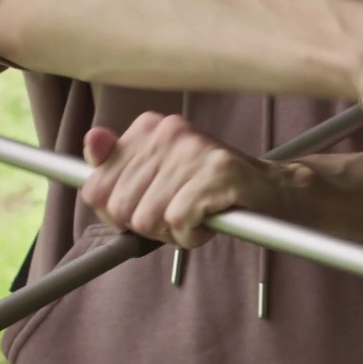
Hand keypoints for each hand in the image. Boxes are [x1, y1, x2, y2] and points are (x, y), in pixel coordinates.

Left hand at [80, 112, 281, 247]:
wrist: (270, 191)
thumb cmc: (206, 190)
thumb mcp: (154, 179)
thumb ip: (115, 168)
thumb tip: (92, 140)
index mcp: (148, 128)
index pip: (96, 188)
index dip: (118, 213)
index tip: (148, 207)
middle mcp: (168, 131)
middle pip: (121, 208)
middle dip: (147, 226)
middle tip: (178, 215)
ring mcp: (193, 150)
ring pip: (147, 219)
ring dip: (172, 233)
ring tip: (196, 216)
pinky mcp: (216, 172)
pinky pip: (178, 223)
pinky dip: (192, 235)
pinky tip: (209, 221)